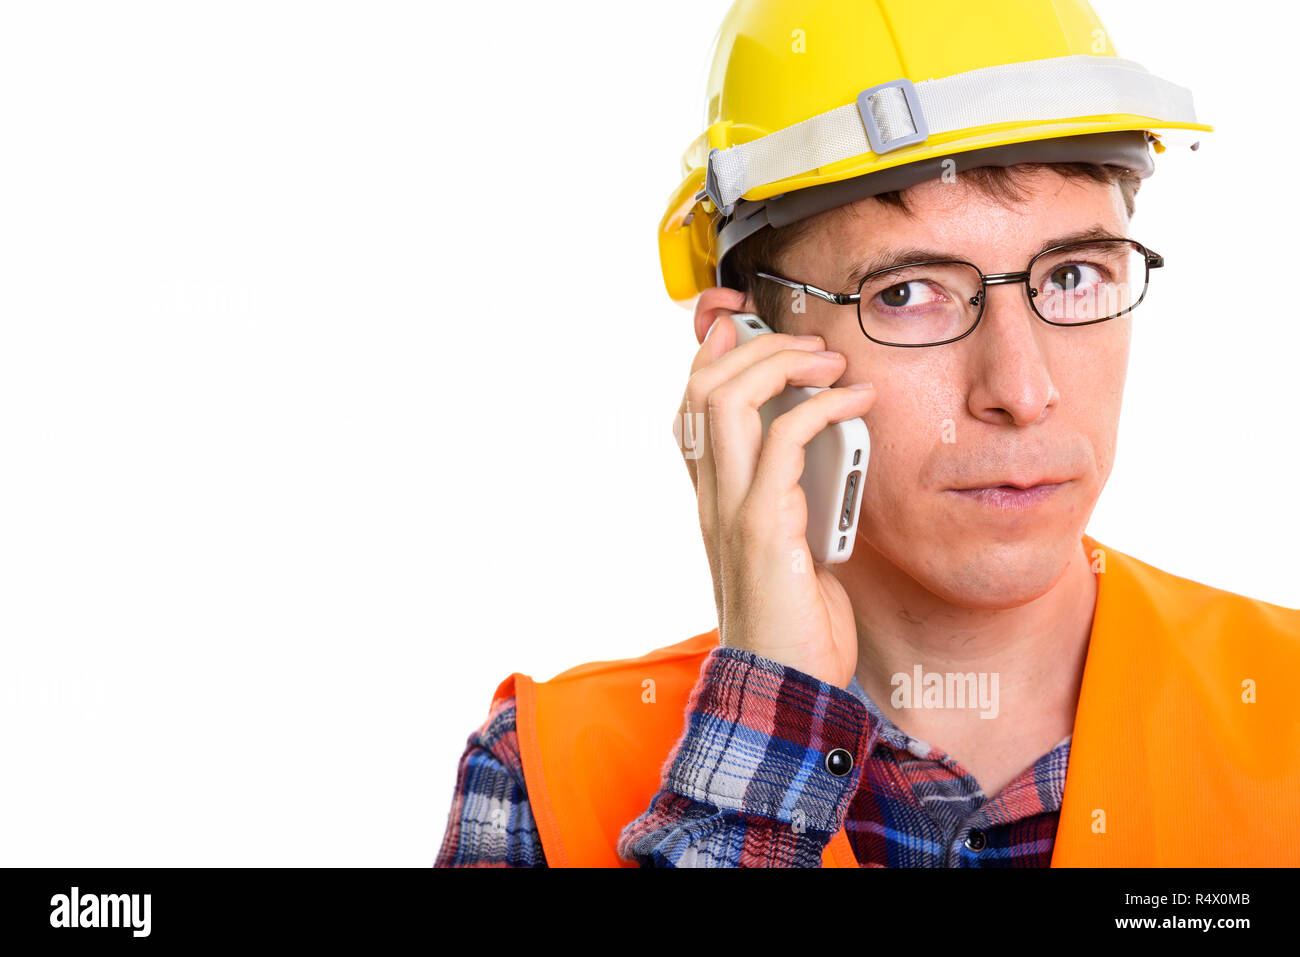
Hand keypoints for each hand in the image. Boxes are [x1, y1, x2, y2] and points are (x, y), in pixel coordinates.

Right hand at [673, 311, 876, 688]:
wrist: (786, 688)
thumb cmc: (796, 623)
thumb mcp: (794, 542)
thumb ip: (796, 493)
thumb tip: (828, 444)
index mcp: (715, 499)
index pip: (692, 406)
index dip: (712, 355)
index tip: (747, 322)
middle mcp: (712, 498)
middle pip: (701, 388)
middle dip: (753, 345)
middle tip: (810, 345)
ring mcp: (731, 510)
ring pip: (725, 401)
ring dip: (779, 362)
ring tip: (828, 359)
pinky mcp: (763, 528)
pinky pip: (785, 440)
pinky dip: (823, 407)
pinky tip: (855, 401)